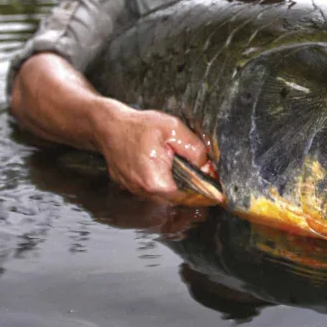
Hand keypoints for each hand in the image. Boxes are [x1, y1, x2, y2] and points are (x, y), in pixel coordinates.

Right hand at [97, 106, 214, 204]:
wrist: (108, 126)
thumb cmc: (140, 126)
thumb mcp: (173, 129)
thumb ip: (194, 149)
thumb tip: (207, 168)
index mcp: (156, 181)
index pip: (187, 198)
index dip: (205, 195)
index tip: (218, 194)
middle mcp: (143, 191)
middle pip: (176, 200)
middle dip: (192, 192)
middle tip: (206, 181)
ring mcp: (134, 190)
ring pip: (163, 197)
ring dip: (176, 188)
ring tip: (185, 172)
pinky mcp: (128, 186)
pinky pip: (150, 190)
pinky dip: (162, 183)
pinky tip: (166, 169)